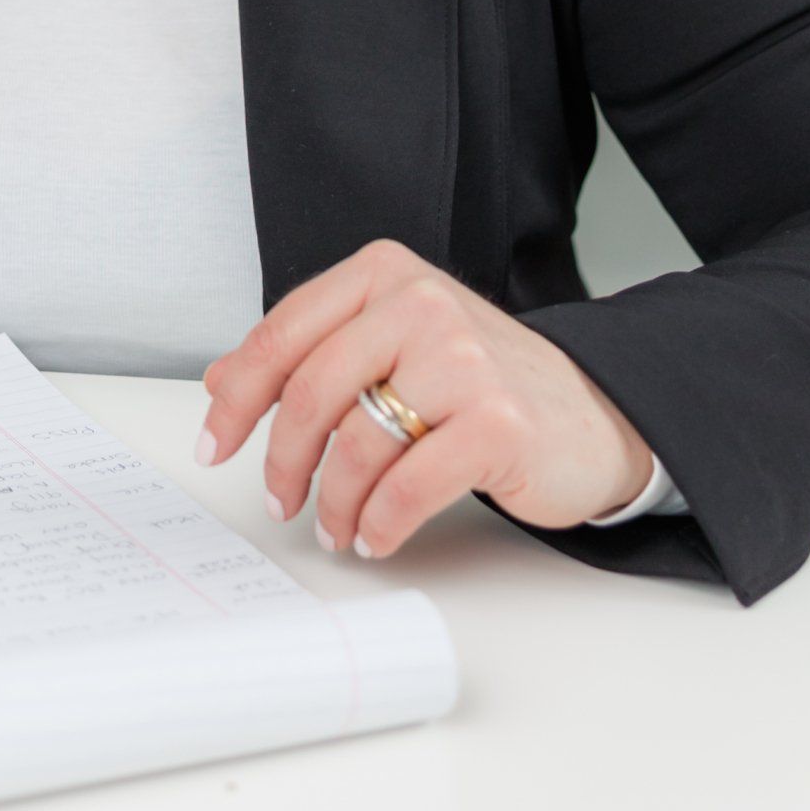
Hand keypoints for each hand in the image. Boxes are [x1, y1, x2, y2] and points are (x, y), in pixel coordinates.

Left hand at [196, 240, 654, 556]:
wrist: (595, 412)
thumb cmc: (483, 382)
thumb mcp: (392, 345)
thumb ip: (312, 354)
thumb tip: (222, 380)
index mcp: (385, 274)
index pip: (282, 334)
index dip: (238, 397)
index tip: (214, 444)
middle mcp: (421, 304)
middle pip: (311, 391)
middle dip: (283, 460)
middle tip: (278, 500)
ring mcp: (462, 361)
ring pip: (356, 444)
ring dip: (334, 503)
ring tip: (338, 526)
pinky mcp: (497, 422)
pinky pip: (407, 487)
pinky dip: (380, 524)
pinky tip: (376, 536)